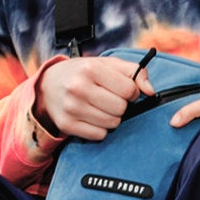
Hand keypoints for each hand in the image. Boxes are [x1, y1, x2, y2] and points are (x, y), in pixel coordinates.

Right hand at [30, 56, 145, 141]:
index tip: (122, 90)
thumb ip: (134, 72)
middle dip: (121, 105)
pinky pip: (99, 135)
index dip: (131, 91)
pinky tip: (92, 117)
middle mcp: (78, 88)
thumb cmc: (82, 73)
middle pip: (121, 108)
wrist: (48, 84)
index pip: (129, 90)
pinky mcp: (67, 125)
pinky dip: (100, 129)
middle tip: (110, 99)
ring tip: (101, 107)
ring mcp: (71, 108)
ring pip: (112, 123)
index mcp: (90, 69)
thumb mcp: (107, 64)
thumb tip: (150, 91)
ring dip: (112, 118)